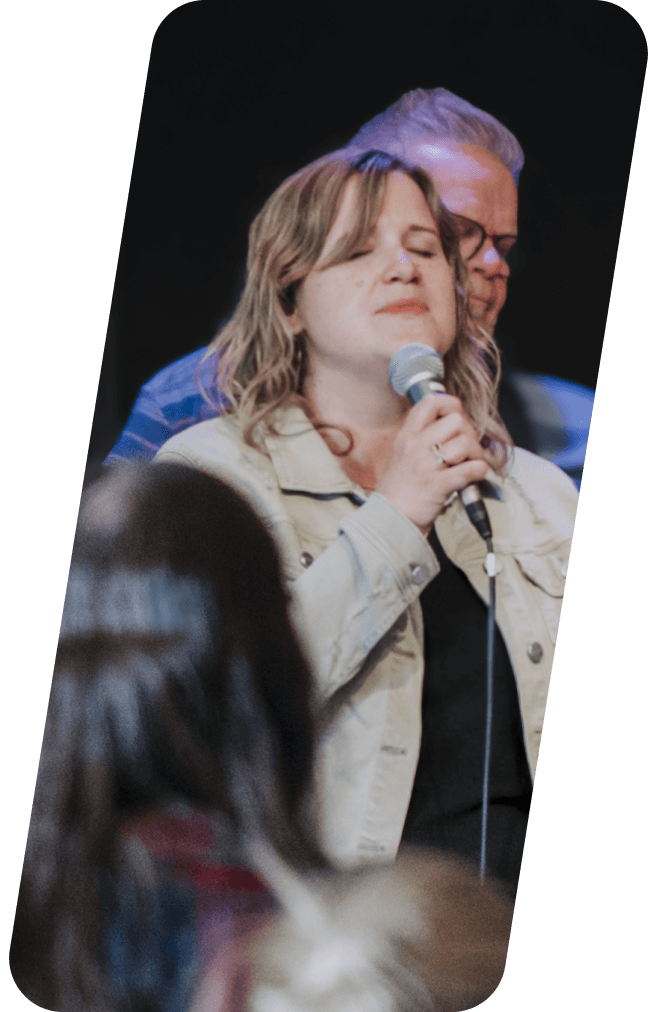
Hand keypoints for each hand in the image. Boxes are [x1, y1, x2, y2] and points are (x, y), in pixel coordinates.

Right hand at [376, 395, 488, 535]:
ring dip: (476, 453)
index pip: (430, 402)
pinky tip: (474, 475)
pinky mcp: (438, 485)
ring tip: (470, 464)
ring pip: (465, 442)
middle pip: (455, 420)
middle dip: (468, 433)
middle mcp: (416, 447)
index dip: (451, 405)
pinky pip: (471, 469)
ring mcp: (426, 465)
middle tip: (466, 449)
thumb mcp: (401, 455)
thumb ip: (421, 438)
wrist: (388, 520)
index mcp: (407, 436)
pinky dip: (479, 471)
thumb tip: (450, 426)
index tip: (456, 417)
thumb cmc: (398, 491)